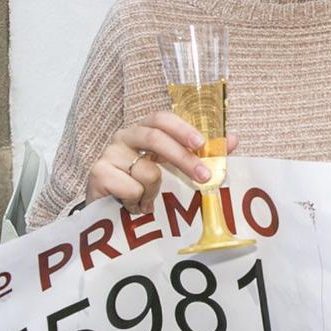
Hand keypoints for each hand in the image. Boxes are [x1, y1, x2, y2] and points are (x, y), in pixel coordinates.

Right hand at [85, 113, 241, 208]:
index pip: (161, 118)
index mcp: (143, 130)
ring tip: (147, 201)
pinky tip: (131, 205)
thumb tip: (233, 140)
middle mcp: (124, 137)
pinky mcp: (97, 174)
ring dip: (154, 193)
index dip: (182, 128)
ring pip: (148, 172)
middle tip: (203, 177)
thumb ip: (199, 154)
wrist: (105, 212)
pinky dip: (137, 202)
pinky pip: (132, 189)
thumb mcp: (171, 169)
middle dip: (182, 158)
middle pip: (155, 137)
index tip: (202, 144)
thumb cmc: (142, 186)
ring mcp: (109, 154)